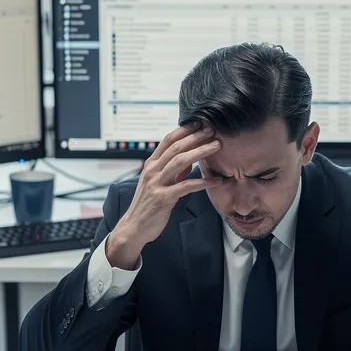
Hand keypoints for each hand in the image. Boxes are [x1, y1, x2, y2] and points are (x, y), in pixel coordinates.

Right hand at [106, 124, 220, 268]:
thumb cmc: (148, 205)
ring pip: (181, 161)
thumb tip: (190, 160)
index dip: (185, 130)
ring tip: (216, 146)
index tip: (200, 123)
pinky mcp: (163, 198)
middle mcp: (152, 170)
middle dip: (196, 137)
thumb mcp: (158, 183)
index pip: (168, 140)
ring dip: (200, 152)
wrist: (134, 227)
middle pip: (176, 147)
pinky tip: (215, 181)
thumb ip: (173, 171)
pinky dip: (202, 182)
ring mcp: (157, 184)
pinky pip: (186, 186)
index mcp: (151, 164)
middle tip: (212, 131)